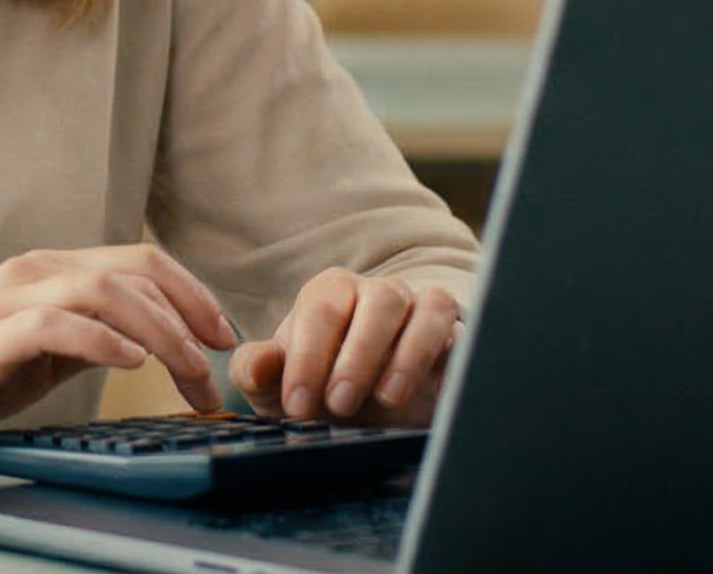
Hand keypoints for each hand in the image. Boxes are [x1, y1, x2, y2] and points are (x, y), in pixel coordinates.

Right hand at [0, 245, 237, 455]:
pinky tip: (130, 363)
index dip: (192, 293)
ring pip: (106, 289)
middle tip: (216, 365)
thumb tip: (144, 344)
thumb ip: (84, 337)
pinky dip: (103, 339)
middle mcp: (34, 272)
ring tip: (185, 371)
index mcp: (47, 273)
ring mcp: (10, 299)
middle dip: (190, 315)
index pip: (139, 262)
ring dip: (160, 331)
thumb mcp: (36, 354)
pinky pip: (58, 323)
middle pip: (135, 270)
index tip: (221, 337)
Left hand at [229, 271, 458, 427]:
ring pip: (425, 308)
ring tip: (384, 400)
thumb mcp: (280, 388)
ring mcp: (419, 310)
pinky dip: (443, 359)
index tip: (298, 405)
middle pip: (377, 301)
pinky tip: (427, 394)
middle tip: (338, 405)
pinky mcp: (452, 337)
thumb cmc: (319, 392)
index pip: (321, 307)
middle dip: (356, 356)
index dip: (308, 356)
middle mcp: (378, 293)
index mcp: (331, 294)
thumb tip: (255, 366)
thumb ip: (257, 371)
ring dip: (406, 354)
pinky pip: (457, 332)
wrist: (370, 418)